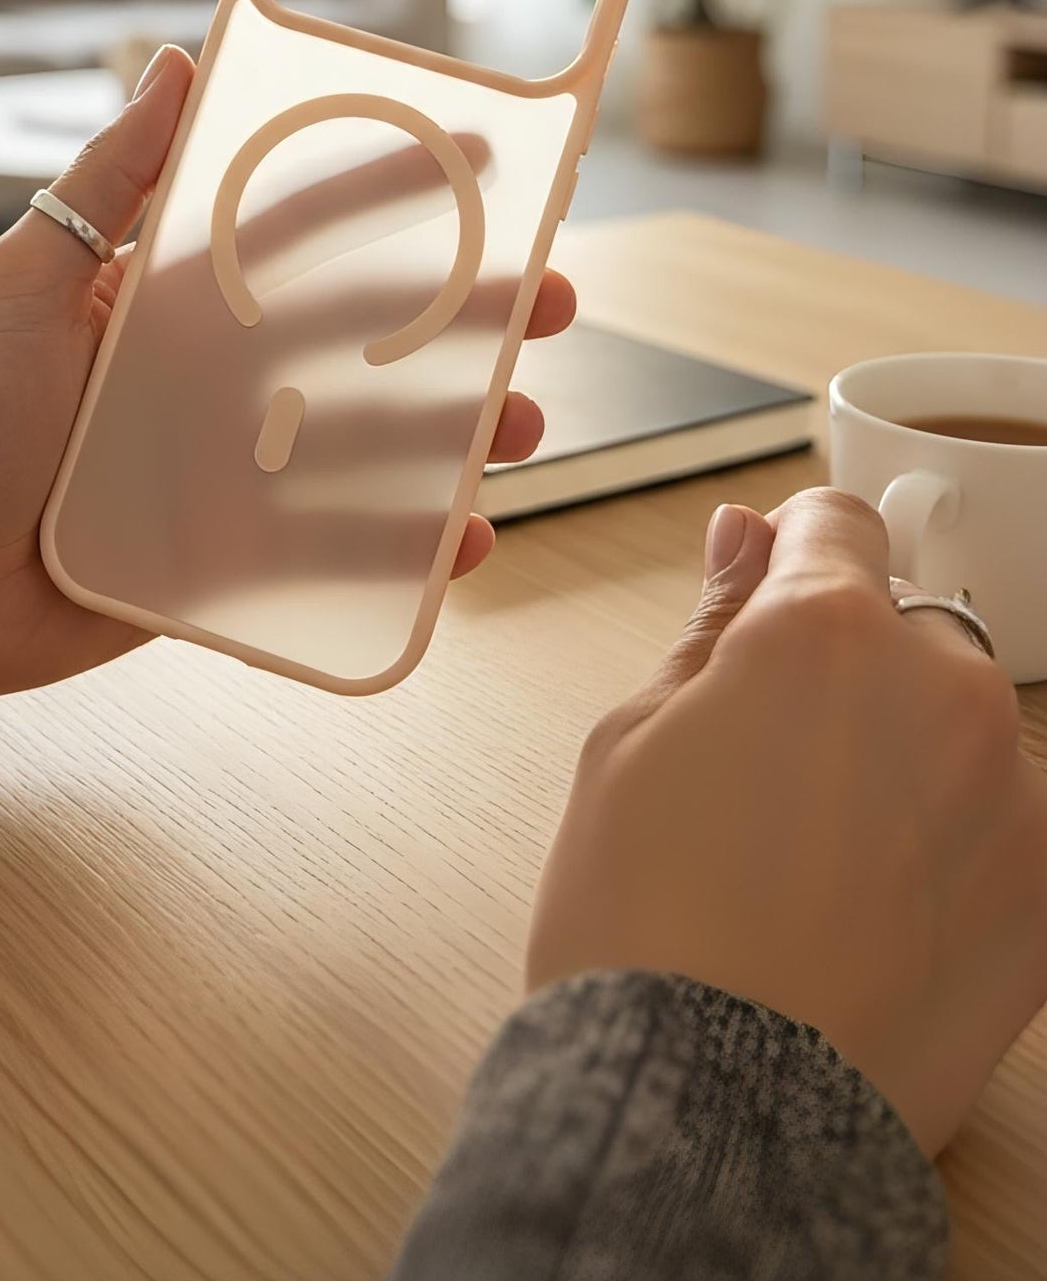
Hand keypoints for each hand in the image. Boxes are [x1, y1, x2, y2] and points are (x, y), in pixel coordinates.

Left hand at [0, 47, 575, 731]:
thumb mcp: (25, 280)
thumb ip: (106, 184)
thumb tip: (174, 61)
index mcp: (178, 294)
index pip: (305, 225)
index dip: (393, 188)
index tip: (485, 159)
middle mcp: (220, 375)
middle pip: (372, 335)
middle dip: (470, 317)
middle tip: (555, 307)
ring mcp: (235, 468)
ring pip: (380, 440)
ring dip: (463, 430)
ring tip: (526, 426)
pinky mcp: (233, 561)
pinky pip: (342, 550)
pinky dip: (411, 547)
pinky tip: (469, 538)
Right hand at [527, 487, 1046, 1155]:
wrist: (711, 1115)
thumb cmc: (645, 927)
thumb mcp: (630, 742)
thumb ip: (713, 625)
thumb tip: (746, 539)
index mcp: (824, 630)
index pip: (837, 524)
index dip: (791, 558)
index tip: (767, 602)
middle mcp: (941, 688)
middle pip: (906, 634)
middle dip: (849, 677)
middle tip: (769, 779)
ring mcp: (1012, 794)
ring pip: (959, 734)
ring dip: (908, 764)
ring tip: (820, 871)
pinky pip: (1003, 826)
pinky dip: (955, 852)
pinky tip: (876, 920)